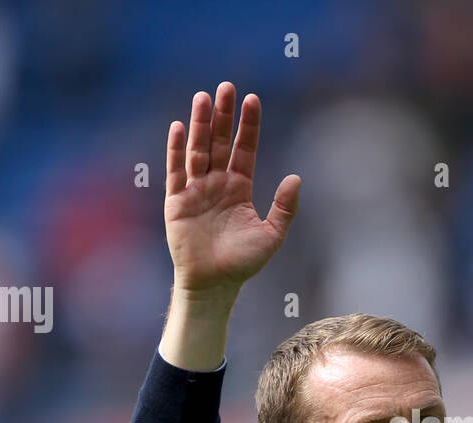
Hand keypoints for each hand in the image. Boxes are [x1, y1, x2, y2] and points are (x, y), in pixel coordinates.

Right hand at [165, 82, 300, 292]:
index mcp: (239, 188)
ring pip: (198, 149)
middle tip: (227, 87)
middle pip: (220, 142)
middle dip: (224, 115)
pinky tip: (179, 127)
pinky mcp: (177, 201)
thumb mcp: (272, 235)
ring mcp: (195, 190)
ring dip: (200, 124)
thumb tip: (296, 178)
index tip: (253, 100)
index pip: (244, 149)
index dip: (249, 126)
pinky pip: (176, 170)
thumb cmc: (243, 263)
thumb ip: (284, 207)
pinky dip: (176, 149)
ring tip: (203, 98)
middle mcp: (217, 183)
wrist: (215, 285)